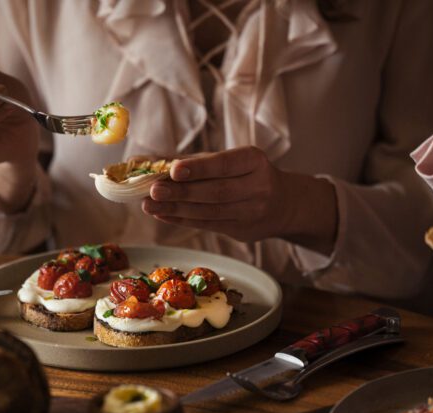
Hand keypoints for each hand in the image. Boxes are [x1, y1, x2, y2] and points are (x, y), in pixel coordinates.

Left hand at [141, 146, 337, 254]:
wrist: (284, 204)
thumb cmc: (246, 175)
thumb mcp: (230, 161)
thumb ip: (193, 162)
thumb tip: (148, 162)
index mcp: (254, 161)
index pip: (224, 165)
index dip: (199, 168)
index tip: (173, 170)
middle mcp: (258, 186)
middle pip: (215, 192)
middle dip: (181, 192)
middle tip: (153, 191)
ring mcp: (252, 212)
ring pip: (209, 212)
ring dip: (176, 209)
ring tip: (150, 205)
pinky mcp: (242, 231)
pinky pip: (208, 225)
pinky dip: (183, 220)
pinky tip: (163, 215)